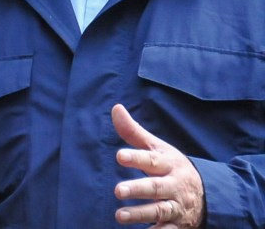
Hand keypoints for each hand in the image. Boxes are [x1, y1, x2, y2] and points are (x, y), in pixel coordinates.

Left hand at [111, 104, 205, 227]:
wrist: (210, 194)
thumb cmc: (173, 167)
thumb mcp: (157, 148)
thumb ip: (134, 131)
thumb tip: (116, 108)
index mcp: (168, 164)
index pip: (151, 160)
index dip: (136, 157)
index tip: (120, 156)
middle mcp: (174, 185)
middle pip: (156, 187)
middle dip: (138, 189)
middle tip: (118, 190)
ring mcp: (177, 206)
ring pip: (160, 211)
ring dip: (140, 214)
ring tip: (119, 216)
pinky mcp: (179, 225)